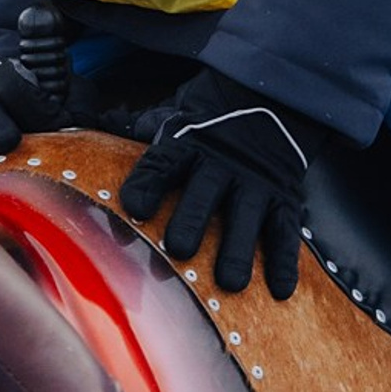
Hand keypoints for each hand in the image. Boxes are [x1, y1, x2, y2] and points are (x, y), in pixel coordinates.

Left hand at [117, 66, 323, 298]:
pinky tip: (279, 288)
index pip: (162, 163)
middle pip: (204, 194)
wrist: (269, 102)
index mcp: (187, 144)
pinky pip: (284, 232)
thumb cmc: (209, 125)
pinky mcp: (282, 199)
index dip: (148, 185)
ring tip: (229, 282)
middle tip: (179, 249)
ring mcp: (254, 183)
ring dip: (237, 251)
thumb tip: (106, 137)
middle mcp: (221, 164)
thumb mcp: (177, 119)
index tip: (135, 208)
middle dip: (192, 222)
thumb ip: (149, 134)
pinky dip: (283, 261)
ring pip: (246, 217)